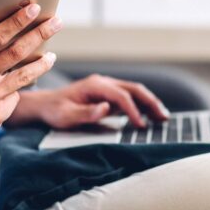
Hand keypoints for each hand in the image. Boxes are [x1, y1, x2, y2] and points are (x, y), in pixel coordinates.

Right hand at [0, 3, 62, 158]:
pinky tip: (23, 80)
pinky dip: (19, 85)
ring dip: (41, 63)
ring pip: (23, 77)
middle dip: (39, 34)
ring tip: (51, 55)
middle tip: (56, 22)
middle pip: (15, 53)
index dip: (16, 21)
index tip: (33, 8)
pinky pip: (14, 95)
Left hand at [8, 74, 170, 129]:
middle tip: (164, 118)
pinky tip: (149, 116)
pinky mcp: (107, 95)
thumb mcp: (66, 116)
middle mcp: (103, 83)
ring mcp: (106, 88)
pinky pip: (129, 98)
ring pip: (134, 92)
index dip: (133, 110)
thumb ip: (86, 113)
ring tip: (163, 117)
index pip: (121, 96)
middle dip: (150, 102)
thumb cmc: (54, 111)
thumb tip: (107, 109)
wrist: (45, 105)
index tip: (141, 126)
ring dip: (149, 103)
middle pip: (134, 89)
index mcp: (95, 85)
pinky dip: (141, 106)